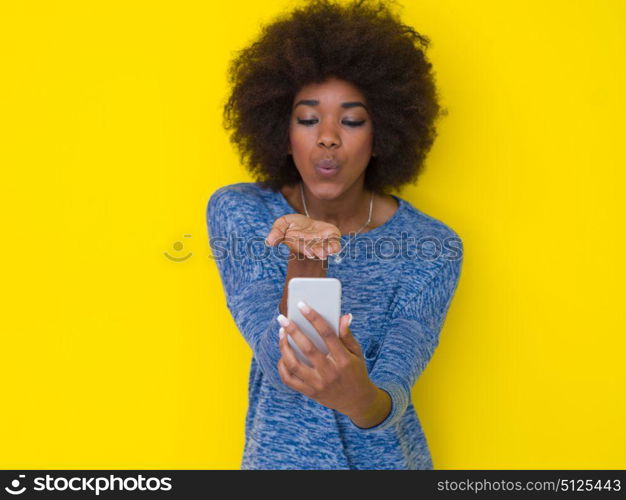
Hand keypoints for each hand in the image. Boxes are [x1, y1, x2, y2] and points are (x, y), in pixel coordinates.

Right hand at [265, 213, 340, 259]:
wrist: (309, 222)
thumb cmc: (294, 225)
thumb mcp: (283, 223)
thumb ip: (277, 231)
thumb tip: (269, 241)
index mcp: (299, 244)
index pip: (301, 248)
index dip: (305, 250)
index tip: (309, 251)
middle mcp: (312, 246)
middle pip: (314, 250)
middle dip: (317, 251)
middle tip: (320, 253)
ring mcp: (322, 243)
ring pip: (326, 250)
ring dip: (327, 251)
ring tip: (328, 251)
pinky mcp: (332, 238)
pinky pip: (335, 245)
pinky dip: (335, 247)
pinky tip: (335, 248)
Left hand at [276, 302, 378, 419]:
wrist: (357, 402)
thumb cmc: (356, 372)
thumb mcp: (357, 353)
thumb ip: (347, 335)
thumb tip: (343, 316)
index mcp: (343, 359)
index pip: (327, 334)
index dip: (314, 318)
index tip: (302, 305)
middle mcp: (330, 372)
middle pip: (307, 348)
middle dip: (292, 330)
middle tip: (282, 318)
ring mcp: (318, 384)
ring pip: (294, 364)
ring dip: (284, 347)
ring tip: (281, 334)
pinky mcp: (310, 393)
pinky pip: (289, 380)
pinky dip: (282, 367)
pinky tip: (282, 355)